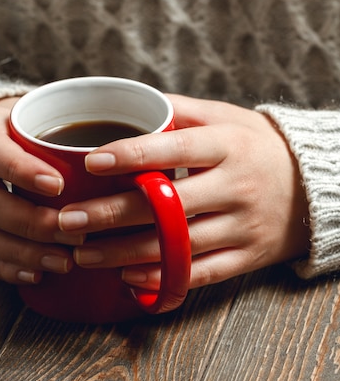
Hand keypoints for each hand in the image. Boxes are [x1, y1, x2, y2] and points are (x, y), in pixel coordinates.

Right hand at [0, 97, 80, 283]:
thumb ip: (62, 130)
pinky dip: (8, 268)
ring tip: (63, 262)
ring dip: (24, 253)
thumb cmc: (16, 131)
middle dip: (33, 224)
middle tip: (74, 235)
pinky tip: (36, 275)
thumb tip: (118, 151)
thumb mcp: (33, 117)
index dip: (23, 172)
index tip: (60, 186)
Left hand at [58, 95, 309, 289]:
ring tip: (83, 254)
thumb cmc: (255, 146)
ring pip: (177, 245)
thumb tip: (125, 102)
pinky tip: (127, 278)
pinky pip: (201, 273)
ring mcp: (243, 226)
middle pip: (166, 205)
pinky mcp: (248, 257)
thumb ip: (178, 111)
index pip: (174, 150)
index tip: (90, 162)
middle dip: (111, 214)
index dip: (130, 156)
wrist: (314, 186)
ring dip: (125, 253)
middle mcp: (235, 186)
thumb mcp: (226, 118)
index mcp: (227, 146)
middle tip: (67, 221)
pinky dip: (162, 277)